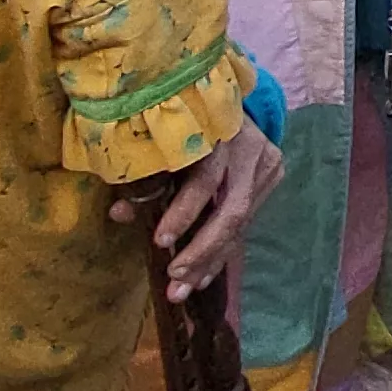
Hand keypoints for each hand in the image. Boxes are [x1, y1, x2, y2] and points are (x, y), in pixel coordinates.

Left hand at [115, 126, 285, 300]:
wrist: (225, 101)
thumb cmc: (184, 123)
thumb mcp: (162, 145)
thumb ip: (144, 178)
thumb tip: (118, 214)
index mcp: (217, 131)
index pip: (204, 179)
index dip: (183, 212)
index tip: (160, 241)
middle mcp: (249, 148)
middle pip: (232, 210)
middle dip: (202, 250)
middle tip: (175, 277)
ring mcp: (266, 162)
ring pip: (241, 223)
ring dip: (210, 261)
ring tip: (184, 289)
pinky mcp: (273, 174)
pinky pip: (247, 224)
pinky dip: (221, 252)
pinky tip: (203, 277)